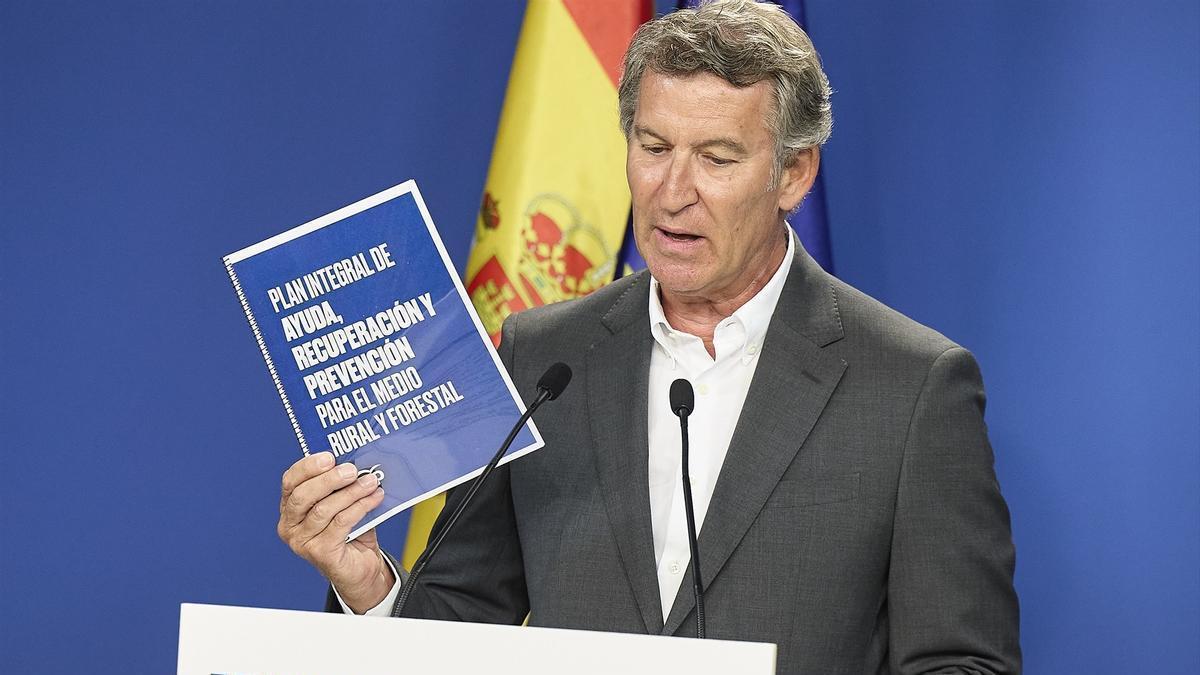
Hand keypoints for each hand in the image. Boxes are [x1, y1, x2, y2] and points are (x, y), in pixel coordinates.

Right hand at [278, 451, 393, 612]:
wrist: (360, 568)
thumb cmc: (350, 532)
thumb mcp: (342, 504)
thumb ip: (341, 486)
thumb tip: (357, 463)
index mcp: (290, 508)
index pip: (290, 482)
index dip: (308, 467)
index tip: (329, 457)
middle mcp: (290, 526)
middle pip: (303, 496)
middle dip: (329, 479)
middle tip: (352, 470)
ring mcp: (302, 542)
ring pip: (324, 509)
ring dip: (351, 492)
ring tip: (370, 482)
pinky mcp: (319, 553)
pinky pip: (341, 523)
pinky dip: (360, 507)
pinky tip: (374, 498)